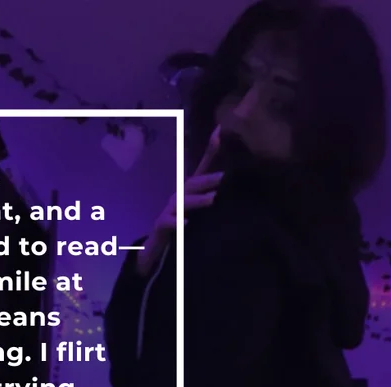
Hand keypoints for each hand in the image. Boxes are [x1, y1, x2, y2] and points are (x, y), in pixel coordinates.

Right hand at [136, 124, 222, 276]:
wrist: (156, 251)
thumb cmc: (181, 229)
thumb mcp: (198, 214)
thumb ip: (212, 200)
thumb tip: (234, 188)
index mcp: (189, 192)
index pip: (202, 170)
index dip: (210, 151)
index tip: (220, 131)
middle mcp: (178, 197)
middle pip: (193, 184)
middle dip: (209, 180)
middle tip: (225, 179)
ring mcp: (168, 211)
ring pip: (182, 203)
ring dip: (197, 201)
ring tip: (212, 200)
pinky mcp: (160, 227)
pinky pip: (167, 223)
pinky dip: (177, 223)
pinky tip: (187, 223)